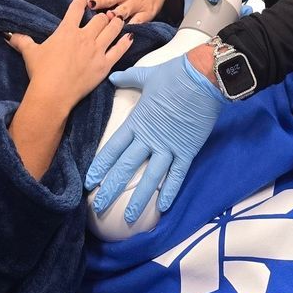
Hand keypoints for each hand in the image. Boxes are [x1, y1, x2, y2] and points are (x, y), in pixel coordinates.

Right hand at [8, 0, 132, 109]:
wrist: (53, 93)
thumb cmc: (41, 72)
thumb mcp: (30, 53)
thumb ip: (22, 41)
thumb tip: (9, 35)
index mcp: (67, 30)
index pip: (76, 8)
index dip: (80, 2)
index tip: (82, 0)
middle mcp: (85, 36)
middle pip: (99, 18)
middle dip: (102, 15)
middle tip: (103, 16)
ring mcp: (97, 50)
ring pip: (112, 29)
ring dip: (116, 24)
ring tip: (118, 21)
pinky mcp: (105, 65)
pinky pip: (120, 50)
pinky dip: (125, 42)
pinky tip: (129, 36)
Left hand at [85, 54, 223, 221]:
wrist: (203, 77)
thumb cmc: (175, 74)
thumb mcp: (147, 75)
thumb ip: (129, 79)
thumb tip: (113, 77)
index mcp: (137, 121)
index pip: (113, 148)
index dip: (100, 166)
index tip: (89, 182)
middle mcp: (150, 138)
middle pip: (126, 167)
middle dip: (111, 188)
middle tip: (99, 207)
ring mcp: (169, 146)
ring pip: (150, 178)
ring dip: (139, 199)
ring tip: (129, 218)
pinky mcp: (188, 150)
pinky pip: (177, 175)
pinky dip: (170, 191)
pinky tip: (163, 208)